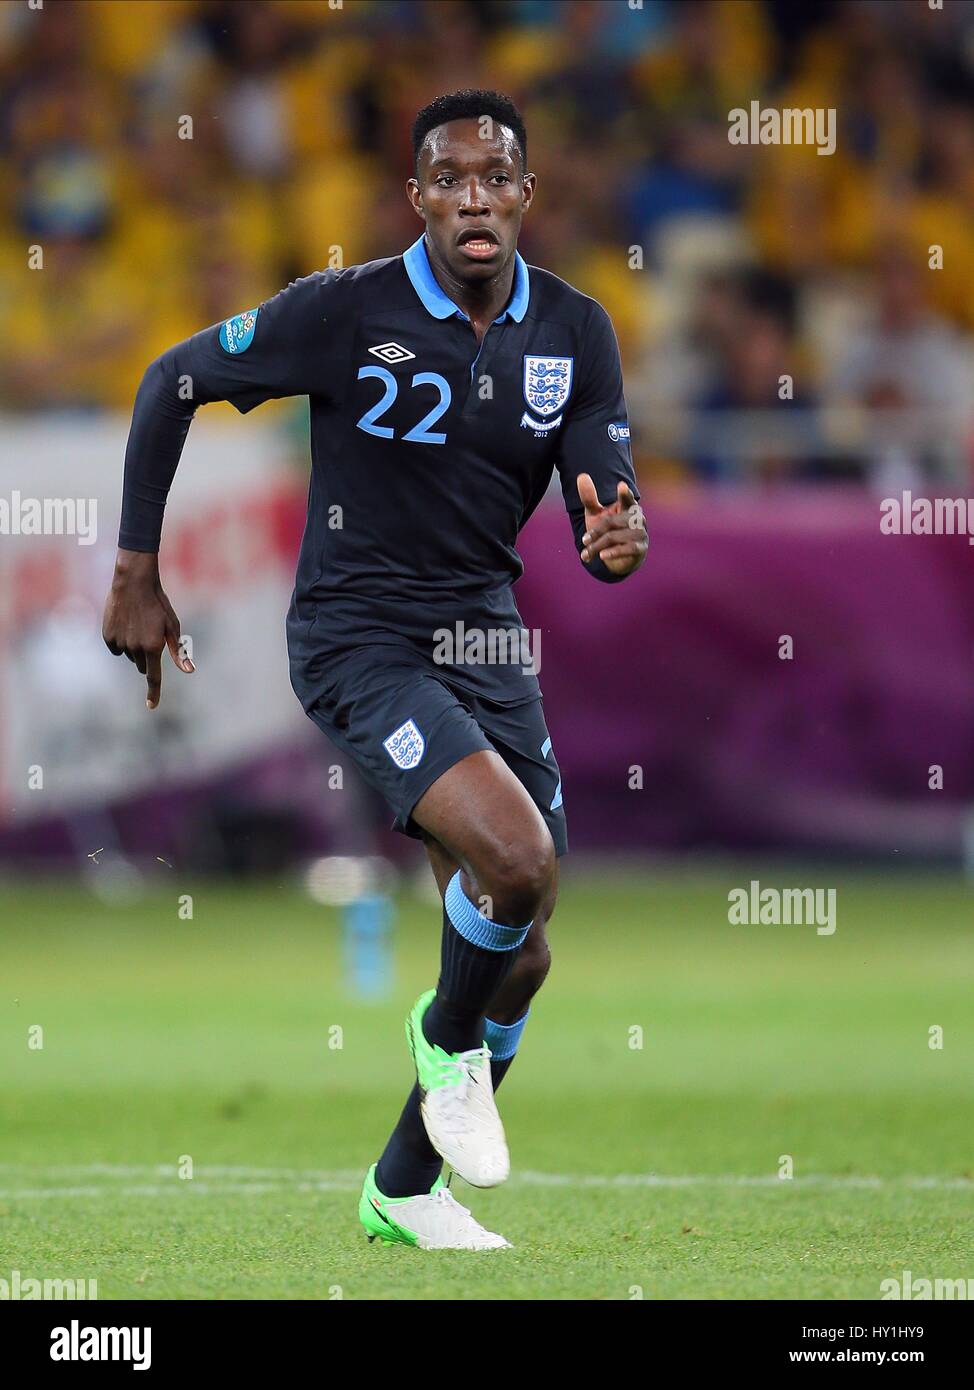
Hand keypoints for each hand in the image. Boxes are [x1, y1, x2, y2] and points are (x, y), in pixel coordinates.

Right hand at [102, 549, 194, 708]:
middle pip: (143, 665)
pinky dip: (121, 640)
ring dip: (135, 647)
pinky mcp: (108, 636)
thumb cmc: (158, 604)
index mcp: (153, 647)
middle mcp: (135, 648)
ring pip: (130, 655)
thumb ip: (178, 651)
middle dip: (148, 656)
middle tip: (150, 634)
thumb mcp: (172, 626)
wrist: (133, 582)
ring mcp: (120, 643)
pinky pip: (117, 647)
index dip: (153, 693)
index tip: (151, 706)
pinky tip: (125, 623)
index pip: (154, 677)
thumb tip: (190, 671)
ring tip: (138, 624)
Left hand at [577, 474, 647, 576]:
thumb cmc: (607, 531)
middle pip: (611, 522)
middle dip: (595, 532)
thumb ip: (590, 498)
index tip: (621, 486)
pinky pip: (627, 549)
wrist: (618, 558)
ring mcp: (640, 533)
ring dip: (597, 546)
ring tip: (585, 554)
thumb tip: (582, 475)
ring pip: (614, 537)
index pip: (627, 499)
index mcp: (627, 507)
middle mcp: (637, 518)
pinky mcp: (640, 548)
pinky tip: (602, 556)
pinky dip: (613, 552)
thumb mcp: (596, 514)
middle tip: (583, 541)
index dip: (625, 494)